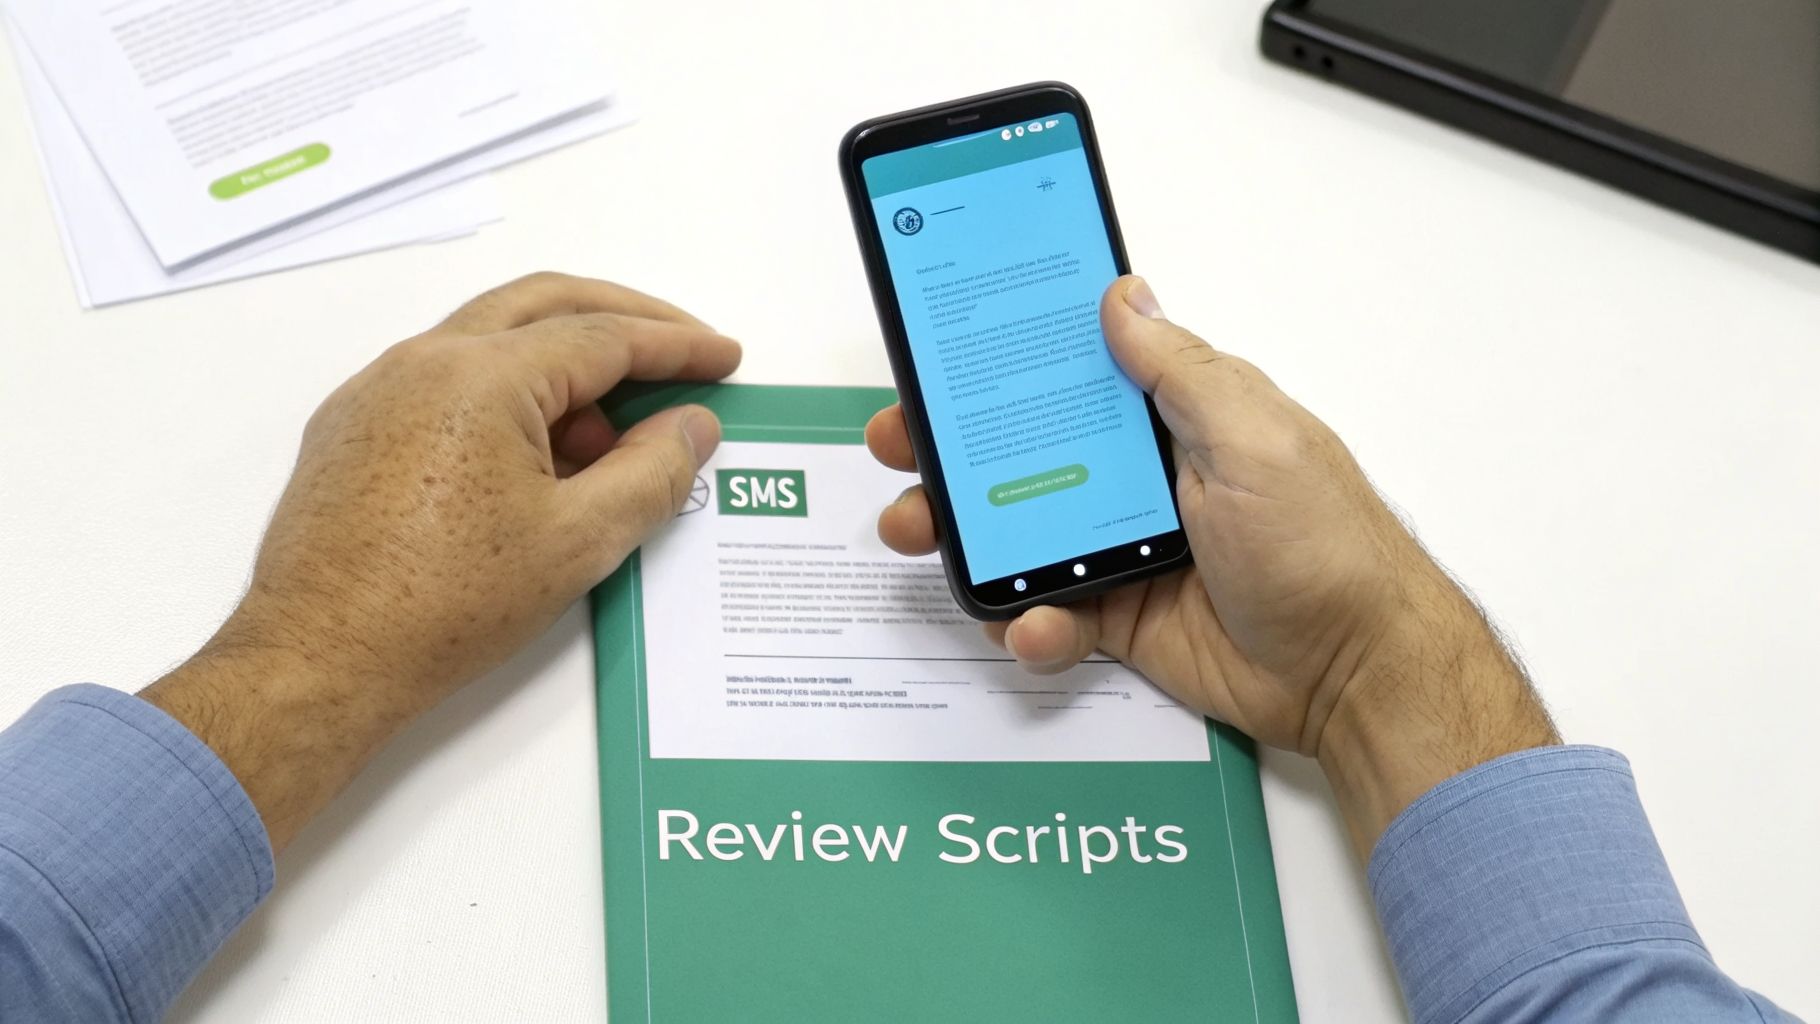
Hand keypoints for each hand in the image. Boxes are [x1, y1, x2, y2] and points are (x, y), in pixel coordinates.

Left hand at [144, 273, 740, 851]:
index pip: (603, 337)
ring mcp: (380, 388)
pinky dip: (510, 394)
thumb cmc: (447, 605)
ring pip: (492, 339)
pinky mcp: (354, 426)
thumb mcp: (578, 542)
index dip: (674, 346)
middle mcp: (424, 359)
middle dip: (623, 320)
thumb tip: (692, 425)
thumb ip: (651, 472)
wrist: (318, 660)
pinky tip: (538, 458)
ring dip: (565, 364)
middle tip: (681, 350)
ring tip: (614, 437)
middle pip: (545, 305)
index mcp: (483, 375)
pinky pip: (448, 380)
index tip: (724, 358)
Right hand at [868, 276, 1555, 852]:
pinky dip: (1029, 623)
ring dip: (963, 536)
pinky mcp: (1119, 618)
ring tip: (921, 535)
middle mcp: (1139, 475)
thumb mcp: (1253, 439)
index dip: (1006, 361)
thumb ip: (1178, 371)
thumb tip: (1122, 296)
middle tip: (900, 444)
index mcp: (1172, 417)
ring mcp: (1123, 548)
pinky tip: (1035, 626)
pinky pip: (1048, 615)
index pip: (1074, 372)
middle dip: (952, 449)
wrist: (1355, 673)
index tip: (940, 352)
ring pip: (1018, 533)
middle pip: (1023, 451)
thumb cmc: (1324, 545)